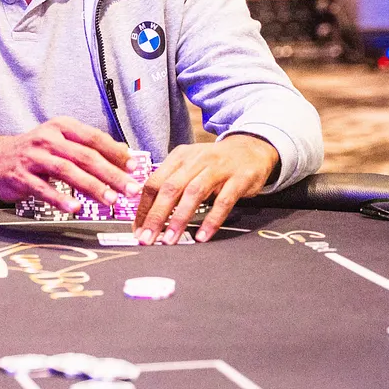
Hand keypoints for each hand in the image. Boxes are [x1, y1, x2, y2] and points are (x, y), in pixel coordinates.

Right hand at [0, 117, 137, 212]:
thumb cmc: (35, 152)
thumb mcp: (61, 142)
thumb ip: (89, 149)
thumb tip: (124, 158)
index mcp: (62, 127)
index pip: (95, 138)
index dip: (116, 153)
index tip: (134, 168)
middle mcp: (49, 139)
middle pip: (85, 156)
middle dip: (111, 174)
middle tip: (130, 189)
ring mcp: (33, 157)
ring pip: (68, 171)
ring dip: (92, 186)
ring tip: (110, 200)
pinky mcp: (21, 176)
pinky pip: (43, 188)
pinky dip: (60, 198)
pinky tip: (75, 207)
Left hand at [135, 134, 278, 244]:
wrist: (250, 148)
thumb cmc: (214, 163)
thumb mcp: (189, 166)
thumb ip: (170, 185)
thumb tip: (147, 215)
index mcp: (179, 157)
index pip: (154, 183)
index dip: (144, 208)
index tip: (138, 230)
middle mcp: (196, 160)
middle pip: (170, 188)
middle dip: (156, 216)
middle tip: (147, 238)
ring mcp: (218, 168)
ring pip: (194, 193)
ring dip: (179, 218)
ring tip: (170, 240)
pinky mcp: (239, 179)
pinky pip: (223, 201)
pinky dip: (211, 220)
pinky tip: (201, 236)